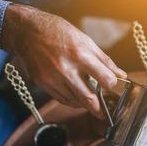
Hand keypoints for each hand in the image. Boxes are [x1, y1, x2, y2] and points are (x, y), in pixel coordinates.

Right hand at [1, 4, 126, 116]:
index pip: (104, 79)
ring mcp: (52, 78)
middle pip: (88, 98)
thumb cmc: (58, 32)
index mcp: (80, 55)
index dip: (112, 85)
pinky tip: (77, 97)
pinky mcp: (42, 84)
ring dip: (85, 104)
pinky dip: (72, 101)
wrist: (27, 31)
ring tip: (91, 102)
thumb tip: (119, 74)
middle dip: (100, 110)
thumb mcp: (85, 40)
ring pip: (75, 102)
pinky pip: (61, 99)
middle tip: (105, 114)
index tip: (113, 86)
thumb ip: (104, 60)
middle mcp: (65, 69)